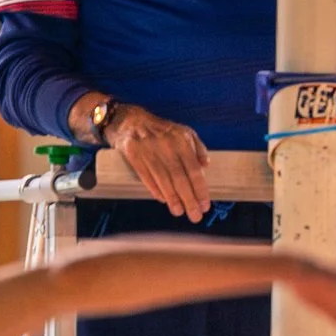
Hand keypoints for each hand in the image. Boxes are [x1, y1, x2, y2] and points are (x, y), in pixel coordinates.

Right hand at [105, 106, 210, 220]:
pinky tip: (163, 200)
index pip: (193, 169)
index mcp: (181, 140)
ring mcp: (148, 150)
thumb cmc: (161, 130)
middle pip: (179, 177)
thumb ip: (198, 148)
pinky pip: (146, 177)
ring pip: (163, 179)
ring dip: (173, 199)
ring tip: (179, 212)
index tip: (205, 205)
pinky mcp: (133, 154)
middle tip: (195, 216)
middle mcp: (166, 145)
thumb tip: (206, 167)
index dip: (200, 189)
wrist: (129, 119)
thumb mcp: (183, 132)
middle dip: (189, 199)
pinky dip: (155, 190)